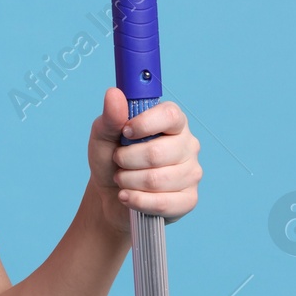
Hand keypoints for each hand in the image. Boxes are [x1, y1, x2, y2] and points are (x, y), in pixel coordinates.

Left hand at [86, 87, 201, 234]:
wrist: (111, 194)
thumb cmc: (111, 159)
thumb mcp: (103, 135)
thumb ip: (110, 116)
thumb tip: (114, 93)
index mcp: (172, 122)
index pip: (170, 115)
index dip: (145, 124)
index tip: (125, 132)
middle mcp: (187, 145)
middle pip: (158, 153)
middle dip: (126, 160)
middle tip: (118, 161)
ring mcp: (191, 173)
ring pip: (157, 180)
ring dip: (128, 181)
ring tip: (121, 179)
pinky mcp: (189, 199)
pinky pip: (163, 203)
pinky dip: (136, 201)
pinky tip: (127, 196)